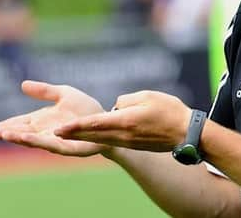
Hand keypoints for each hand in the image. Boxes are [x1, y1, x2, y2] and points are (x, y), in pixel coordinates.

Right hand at [0, 80, 106, 156]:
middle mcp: (47, 132)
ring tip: (9, 135)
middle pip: (25, 134)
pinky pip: (55, 145)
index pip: (22, 124)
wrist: (106, 119)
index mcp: (43, 120)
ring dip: (23, 139)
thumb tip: (22, 85)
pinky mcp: (70, 147)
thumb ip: (44, 91)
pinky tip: (34, 138)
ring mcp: (57, 141)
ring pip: (37, 141)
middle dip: (11, 134)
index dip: (8, 126)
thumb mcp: (64, 94)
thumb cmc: (84, 108)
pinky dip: (43, 142)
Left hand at [54, 91, 191, 151]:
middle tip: (53, 133)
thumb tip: (116, 106)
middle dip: (72, 133)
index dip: (75, 126)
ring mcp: (128, 142)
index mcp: (126, 121)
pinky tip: (90, 135)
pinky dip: (97, 138)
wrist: (186, 133)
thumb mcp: (148, 96)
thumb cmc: (170, 110)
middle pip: (93, 134)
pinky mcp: (133, 145)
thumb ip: (126, 100)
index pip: (95, 123)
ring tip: (66, 134)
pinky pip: (111, 141)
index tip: (58, 129)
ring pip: (100, 138)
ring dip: (83, 136)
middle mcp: (124, 134)